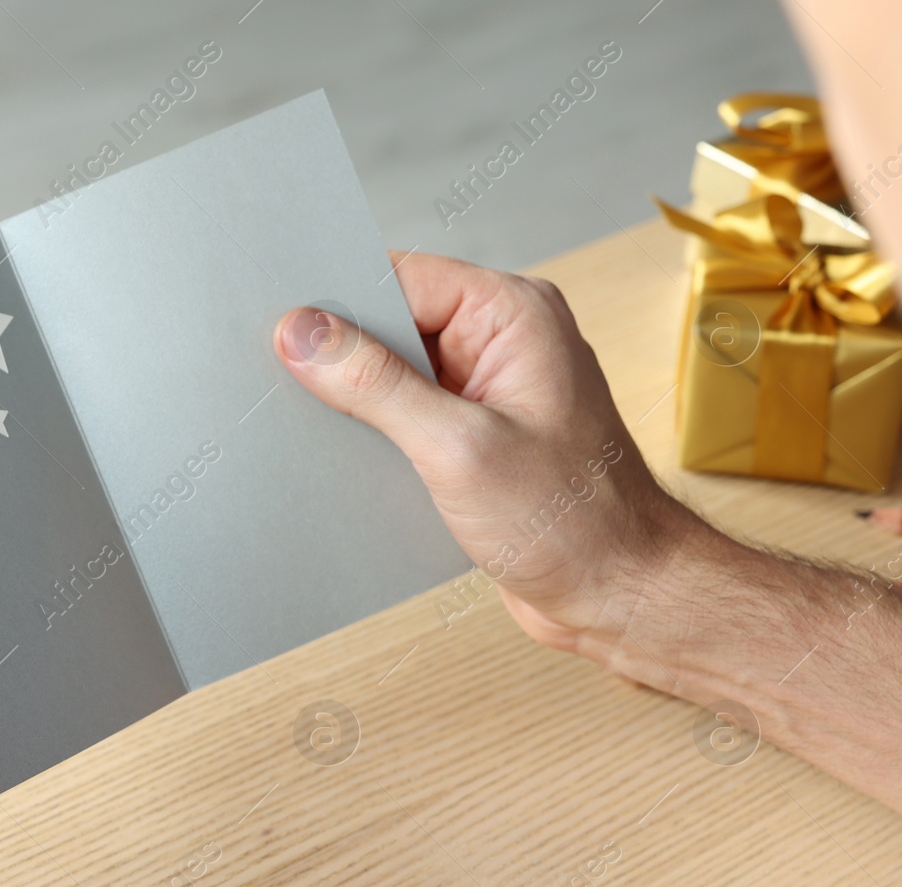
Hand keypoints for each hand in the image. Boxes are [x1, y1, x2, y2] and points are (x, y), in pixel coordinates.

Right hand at [272, 253, 706, 665]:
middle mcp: (504, 339)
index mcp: (514, 314)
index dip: (339, 301)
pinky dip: (375, 433)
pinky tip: (348, 460)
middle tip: (286, 387)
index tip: (281, 334)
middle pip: (392, 320)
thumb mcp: (458, 448)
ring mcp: (491, 388)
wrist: (621, 596)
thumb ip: (376, 385)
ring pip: (394, 370)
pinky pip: (408, 413)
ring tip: (315, 429)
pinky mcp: (478, 434)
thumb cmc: (572, 523)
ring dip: (355, 400)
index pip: (401, 276)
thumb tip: (302, 332)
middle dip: (341, 353)